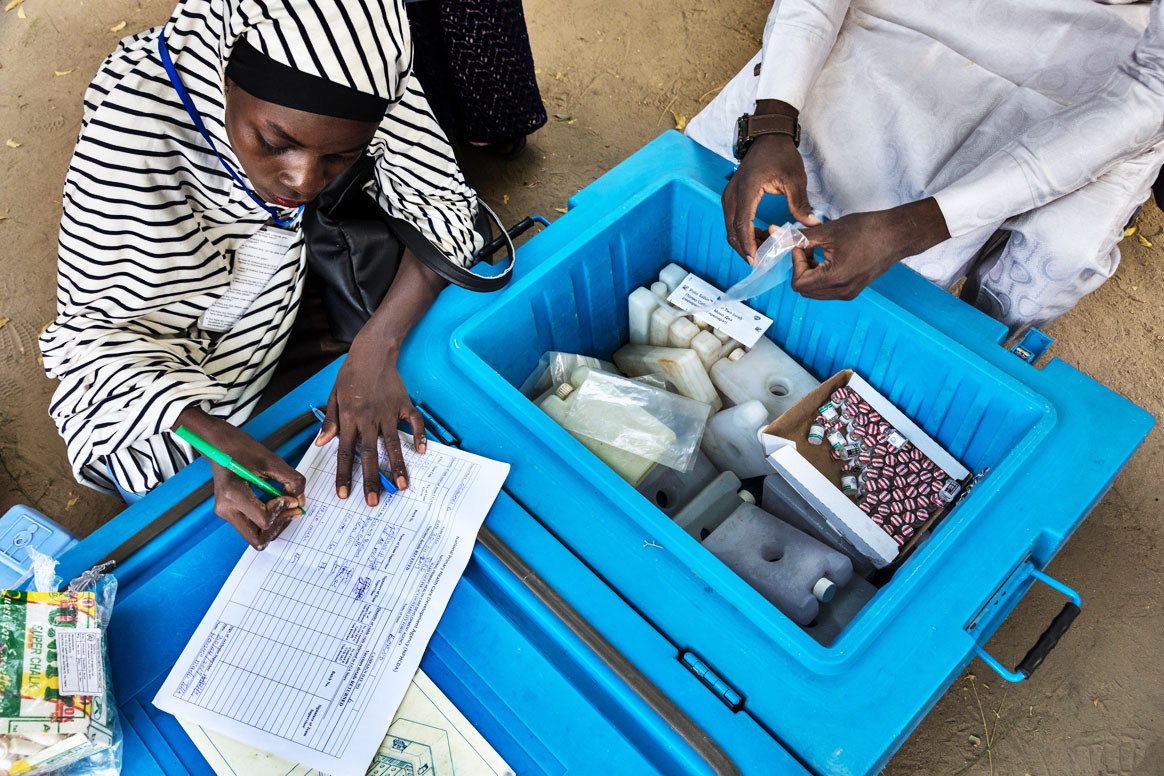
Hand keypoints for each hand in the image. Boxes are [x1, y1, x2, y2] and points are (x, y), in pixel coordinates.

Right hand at [175, 407, 305, 548]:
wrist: (219, 444)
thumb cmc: (241, 448)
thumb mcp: (272, 461)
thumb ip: (291, 481)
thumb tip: (300, 502)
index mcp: (232, 494)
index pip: (264, 519)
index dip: (282, 510)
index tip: (290, 496)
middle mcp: (226, 509)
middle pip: (258, 539)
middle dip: (279, 526)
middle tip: (292, 509)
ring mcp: (226, 513)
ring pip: (255, 537)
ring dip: (274, 525)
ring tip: (285, 507)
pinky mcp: (229, 512)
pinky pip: (252, 527)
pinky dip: (267, 521)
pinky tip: (275, 505)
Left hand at [315, 336, 425, 505]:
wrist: (372, 351)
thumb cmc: (351, 373)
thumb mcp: (333, 395)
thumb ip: (330, 421)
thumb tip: (322, 443)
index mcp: (349, 418)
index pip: (345, 452)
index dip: (344, 474)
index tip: (345, 494)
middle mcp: (368, 418)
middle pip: (368, 454)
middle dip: (370, 479)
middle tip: (374, 501)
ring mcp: (388, 412)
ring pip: (392, 443)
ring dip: (396, 466)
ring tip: (401, 486)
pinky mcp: (404, 404)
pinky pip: (414, 422)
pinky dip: (419, 436)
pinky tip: (422, 452)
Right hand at [723, 103, 819, 262]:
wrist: (768, 137)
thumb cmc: (781, 154)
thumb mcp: (794, 178)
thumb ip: (800, 203)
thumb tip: (811, 225)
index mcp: (747, 189)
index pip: (743, 223)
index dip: (748, 244)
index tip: (756, 260)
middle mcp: (732, 194)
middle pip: (732, 230)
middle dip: (745, 248)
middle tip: (761, 262)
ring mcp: (729, 196)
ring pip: (731, 227)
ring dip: (744, 242)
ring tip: (764, 250)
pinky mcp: (731, 197)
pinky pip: (733, 220)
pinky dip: (743, 232)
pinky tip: (760, 236)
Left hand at [790, 198, 951, 300]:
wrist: (898, 234)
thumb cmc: (868, 229)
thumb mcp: (829, 231)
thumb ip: (801, 236)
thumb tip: (777, 234)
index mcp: (835, 279)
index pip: (798, 283)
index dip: (795, 263)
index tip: (801, 245)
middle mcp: (842, 291)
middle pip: (804, 290)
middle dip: (801, 268)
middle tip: (807, 247)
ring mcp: (849, 293)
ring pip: (815, 291)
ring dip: (810, 272)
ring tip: (819, 250)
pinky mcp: (853, 289)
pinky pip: (827, 289)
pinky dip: (821, 275)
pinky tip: (828, 257)